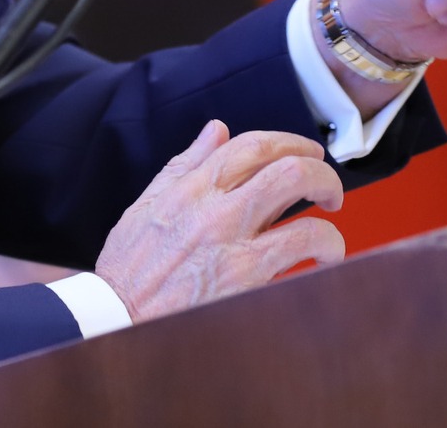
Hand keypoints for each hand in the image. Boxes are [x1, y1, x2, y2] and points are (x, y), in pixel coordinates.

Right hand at [94, 121, 344, 322]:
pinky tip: (327, 253)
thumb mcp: (147, 204)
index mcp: (189, 186)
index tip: (301, 153)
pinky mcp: (246, 273)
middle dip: (315, 163)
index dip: (285, 141)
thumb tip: (216, 129)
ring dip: (327, 192)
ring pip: (298, 187)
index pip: (248, 144)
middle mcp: (213, 204)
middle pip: (281, 159)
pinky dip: (326, 241)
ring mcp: (231, 236)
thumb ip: (184, 165)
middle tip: (325, 182)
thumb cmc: (129, 267)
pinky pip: (302, 240)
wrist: (115, 317)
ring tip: (331, 212)